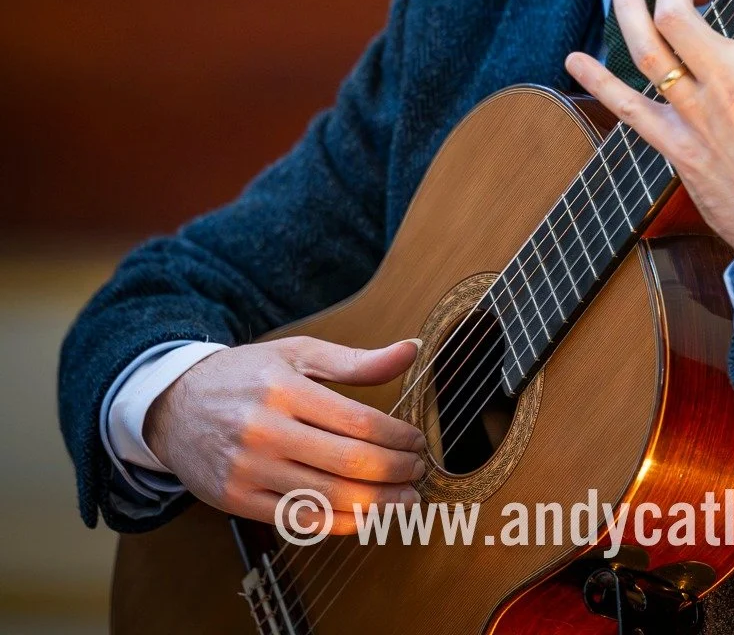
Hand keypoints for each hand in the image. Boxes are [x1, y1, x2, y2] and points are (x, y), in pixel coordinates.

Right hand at [144, 336, 425, 535]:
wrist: (174, 405)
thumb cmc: (245, 375)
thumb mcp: (298, 353)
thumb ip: (357, 360)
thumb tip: (412, 349)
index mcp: (284, 389)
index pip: (357, 421)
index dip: (397, 436)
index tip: (417, 441)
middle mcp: (265, 430)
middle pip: (348, 463)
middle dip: (395, 472)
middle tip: (418, 472)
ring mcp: (248, 470)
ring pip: (327, 498)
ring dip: (376, 504)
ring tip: (404, 499)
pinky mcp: (236, 500)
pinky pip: (298, 522)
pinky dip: (339, 524)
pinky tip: (364, 516)